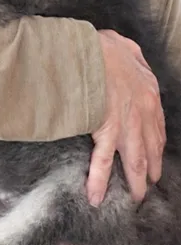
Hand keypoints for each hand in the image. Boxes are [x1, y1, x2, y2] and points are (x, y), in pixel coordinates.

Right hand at [87, 29, 165, 205]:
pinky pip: (102, 162)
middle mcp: (144, 112)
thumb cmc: (101, 47)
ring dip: (135, 181)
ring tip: (135, 197)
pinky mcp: (106, 131)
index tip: (154, 155)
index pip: (156, 124)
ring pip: (134, 160)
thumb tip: (125, 53)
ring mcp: (126, 124)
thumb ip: (129, 56)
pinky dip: (99, 182)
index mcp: (148, 91)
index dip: (155, 143)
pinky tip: (96, 197)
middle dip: (151, 168)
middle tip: (150, 183)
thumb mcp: (125, 47)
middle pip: (151, 147)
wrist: (87, 52)